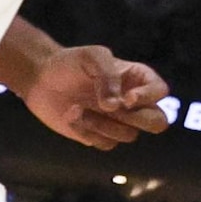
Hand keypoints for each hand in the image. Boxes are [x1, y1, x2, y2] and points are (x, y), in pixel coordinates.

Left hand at [20, 40, 173, 148]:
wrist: (40, 79)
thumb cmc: (69, 63)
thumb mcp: (92, 57)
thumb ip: (108, 75)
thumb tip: (116, 106)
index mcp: (137, 79)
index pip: (160, 91)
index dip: (148, 98)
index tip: (126, 99)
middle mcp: (132, 102)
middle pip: (157, 122)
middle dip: (137, 120)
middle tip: (111, 109)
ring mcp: (117, 121)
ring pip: (128, 135)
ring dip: (102, 125)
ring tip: (76, 108)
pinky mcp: (99, 136)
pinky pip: (105, 144)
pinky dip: (87, 132)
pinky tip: (70, 116)